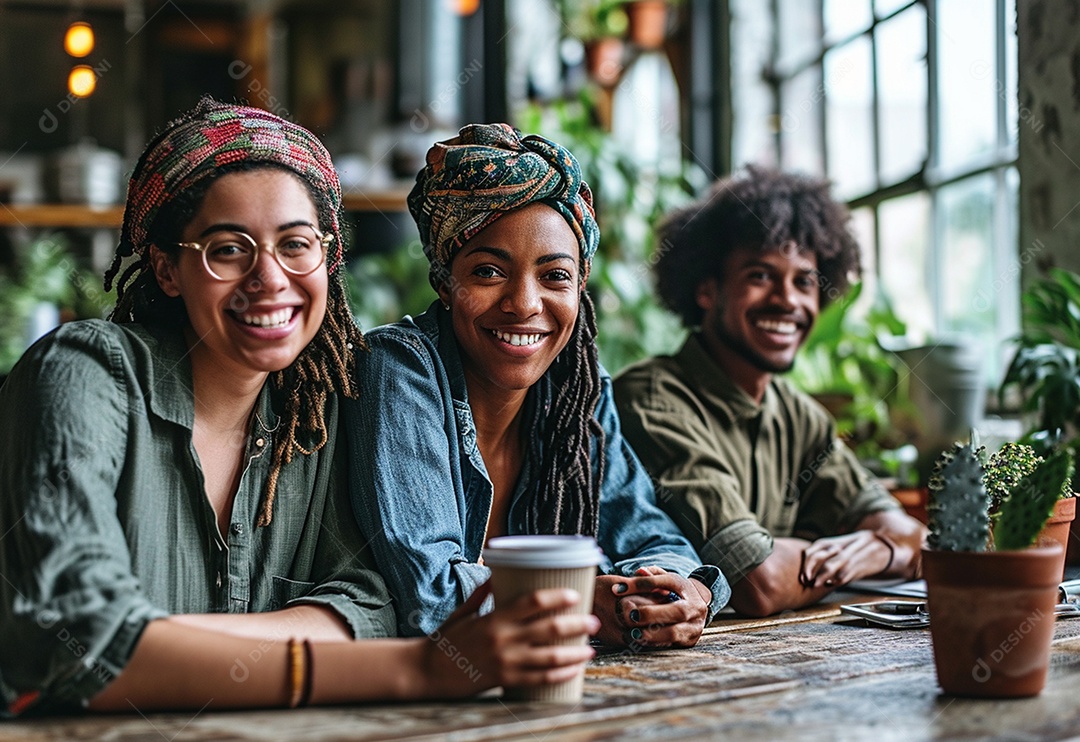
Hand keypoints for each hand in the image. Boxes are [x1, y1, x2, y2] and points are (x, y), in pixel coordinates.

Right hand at [421, 581, 598, 697]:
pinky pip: (539, 680)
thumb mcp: (462, 612)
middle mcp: (503, 640)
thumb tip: (495, 570)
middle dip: (576, 625)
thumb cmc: (445, 639)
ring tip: (591, 649)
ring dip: (575, 653)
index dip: (556, 598)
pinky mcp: (505, 680)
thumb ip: (482, 593)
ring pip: (550, 658)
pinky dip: (560, 675)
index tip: (574, 595)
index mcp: (494, 618)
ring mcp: (506, 662)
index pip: (532, 603)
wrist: (427, 671)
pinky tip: (574, 671)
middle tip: (593, 622)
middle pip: (549, 630)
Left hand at [592, 567, 709, 648]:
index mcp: (684, 586)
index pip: (664, 582)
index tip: (617, 589)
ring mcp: (695, 625)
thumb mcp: (663, 578)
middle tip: (631, 615)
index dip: (640, 584)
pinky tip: (640, 641)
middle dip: (651, 614)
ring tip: (633, 633)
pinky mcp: (690, 640)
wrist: (695, 607)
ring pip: (675, 632)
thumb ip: (650, 575)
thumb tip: (639, 572)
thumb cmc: (671, 591)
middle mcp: (694, 606)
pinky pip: (672, 644)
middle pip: (676, 611)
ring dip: (652, 634)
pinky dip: (655, 643)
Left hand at [800, 531, 891, 587]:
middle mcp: (843, 546)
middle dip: (812, 568)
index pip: (818, 546)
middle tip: (806, 580)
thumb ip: (826, 555)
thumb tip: (808, 569)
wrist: (886, 547)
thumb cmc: (860, 549)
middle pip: (824, 554)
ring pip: (836, 564)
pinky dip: (839, 579)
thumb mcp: (842, 547)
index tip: (803, 573)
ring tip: (816, 584)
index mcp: (836, 541)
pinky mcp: (862, 566)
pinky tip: (833, 583)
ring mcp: (854, 555)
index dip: (808, 560)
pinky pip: (849, 573)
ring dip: (825, 576)